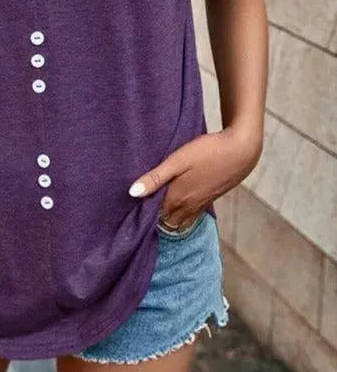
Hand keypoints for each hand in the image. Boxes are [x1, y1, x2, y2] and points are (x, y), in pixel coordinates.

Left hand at [127, 127, 261, 228]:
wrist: (241, 151)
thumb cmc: (208, 152)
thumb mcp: (177, 161)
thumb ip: (155, 178)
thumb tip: (132, 193)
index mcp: (177, 198)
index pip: (153, 216)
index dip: (141, 214)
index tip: (130, 209)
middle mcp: (188, 206)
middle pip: (166, 221)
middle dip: (154, 219)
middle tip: (139, 212)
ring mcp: (200, 205)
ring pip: (180, 221)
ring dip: (168, 219)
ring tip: (156, 211)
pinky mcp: (210, 200)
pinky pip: (192, 216)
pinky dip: (182, 215)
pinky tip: (178, 205)